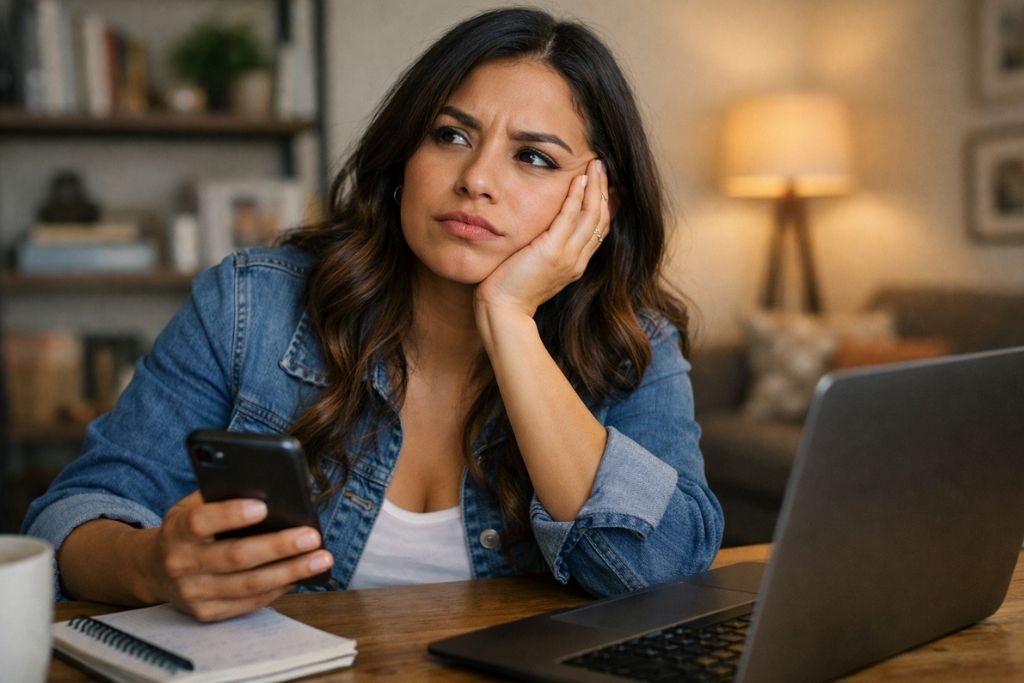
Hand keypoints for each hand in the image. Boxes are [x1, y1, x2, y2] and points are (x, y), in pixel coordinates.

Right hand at [152, 491, 332, 620]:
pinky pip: (250, 602)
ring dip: (290, 572)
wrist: (156, 569)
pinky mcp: (207, 613)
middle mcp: (181, 565)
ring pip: (249, 585)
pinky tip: (302, 575)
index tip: (264, 506)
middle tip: (311, 536)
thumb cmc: (189, 528)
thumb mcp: (194, 505)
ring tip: (321, 559)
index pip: (201, 522)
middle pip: (235, 557)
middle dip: (278, 546)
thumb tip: (272, 490)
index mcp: (176, 530)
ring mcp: (194, 593)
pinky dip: (280, 588)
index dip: (231, 514)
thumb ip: (223, 496)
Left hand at [475, 157, 609, 319]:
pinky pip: (570, 217)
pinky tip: (579, 179)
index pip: (598, 230)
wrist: (504, 310)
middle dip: (603, 190)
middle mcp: (577, 260)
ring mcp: (568, 256)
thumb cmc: (511, 289)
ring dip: (595, 186)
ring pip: (592, 215)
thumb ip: (545, 250)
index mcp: (575, 264)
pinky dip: (577, 196)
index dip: (603, 204)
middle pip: (601, 219)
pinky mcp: (553, 251)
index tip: (603, 184)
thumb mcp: (535, 267)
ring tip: (595, 164)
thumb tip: (543, 232)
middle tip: (601, 165)